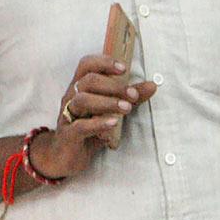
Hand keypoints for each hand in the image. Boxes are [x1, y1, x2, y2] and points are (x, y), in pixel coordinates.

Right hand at [30, 54, 157, 177]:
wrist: (66, 158)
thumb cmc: (89, 130)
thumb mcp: (111, 111)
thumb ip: (129, 97)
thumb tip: (152, 86)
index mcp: (80, 87)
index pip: (87, 65)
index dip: (104, 62)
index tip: (123, 69)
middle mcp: (71, 97)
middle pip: (88, 81)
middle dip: (113, 86)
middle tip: (133, 95)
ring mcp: (68, 115)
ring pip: (82, 100)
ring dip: (107, 102)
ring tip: (127, 108)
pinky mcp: (68, 135)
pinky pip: (80, 126)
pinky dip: (98, 123)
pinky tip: (113, 123)